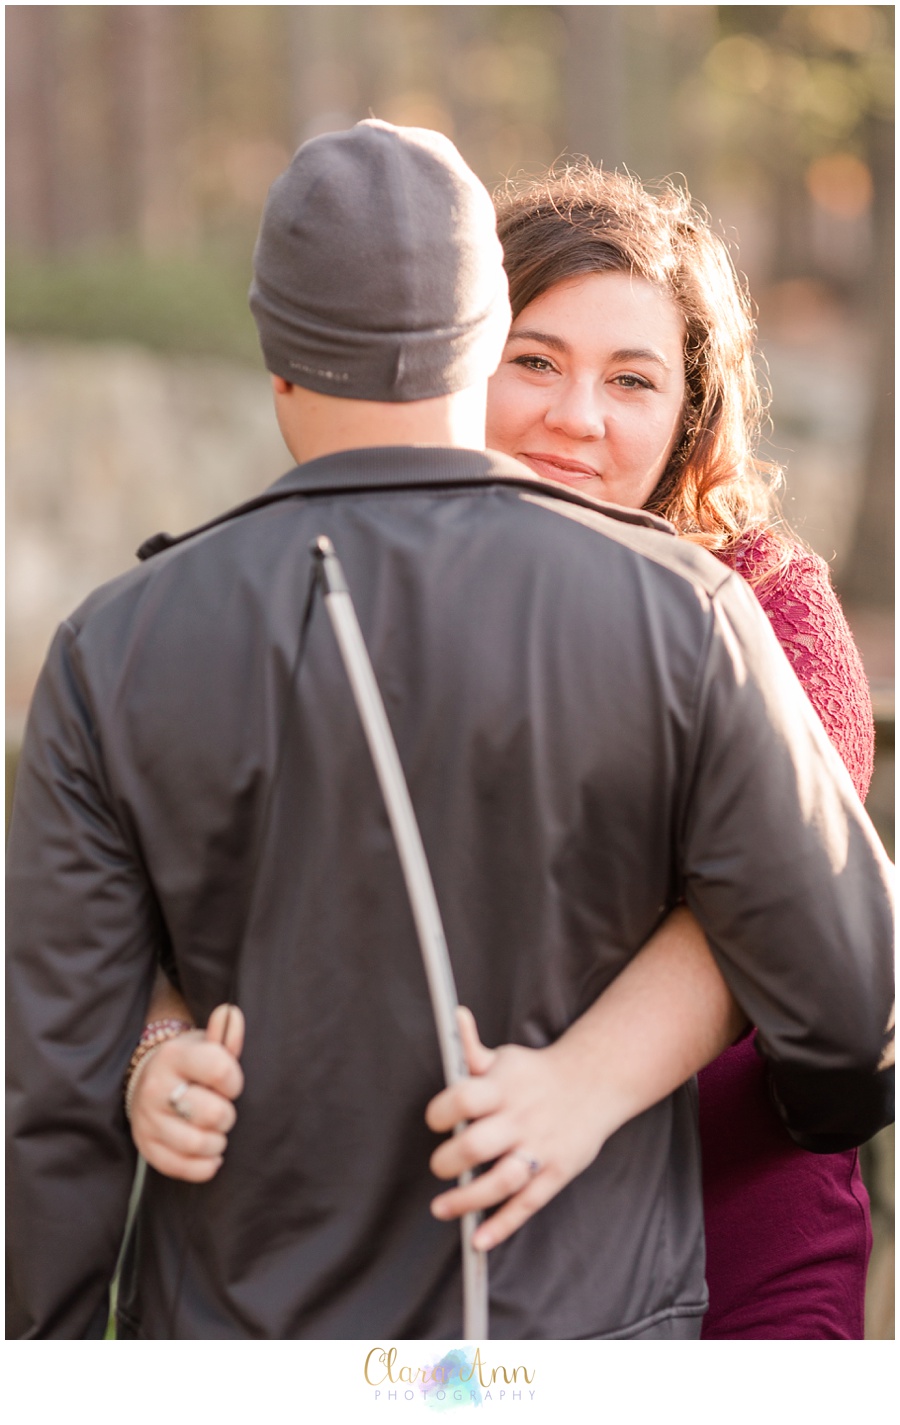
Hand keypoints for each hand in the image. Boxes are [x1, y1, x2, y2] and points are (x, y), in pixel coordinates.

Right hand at [129, 1004, 244, 1181]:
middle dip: (227, 1114)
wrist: (147, 1082)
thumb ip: (226, 1036)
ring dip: (217, 1142)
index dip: (234, 1081)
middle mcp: (156, 1088)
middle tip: (221, 1110)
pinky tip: (209, 1153)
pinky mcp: (146, 1147)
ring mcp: (148, 1120)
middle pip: (213, 1113)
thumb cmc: (188, 1064)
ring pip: (200, 1144)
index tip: (228, 1083)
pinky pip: (183, 1168)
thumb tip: (232, 1014)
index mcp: (174, 1057)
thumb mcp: (205, 1045)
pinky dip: (205, 1165)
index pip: (220, 1070)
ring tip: (215, 1131)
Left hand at [425, 1007, 611, 1250]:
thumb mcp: (505, 1058)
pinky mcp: (555, 1172)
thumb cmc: (536, 1073)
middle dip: (449, 1161)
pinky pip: (527, 1205)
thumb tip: (454, 1017)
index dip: (441, 1112)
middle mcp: (520, 1119)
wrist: (594, 1083)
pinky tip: (479, 1239)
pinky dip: (502, 1225)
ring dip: (467, 1200)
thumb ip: (472, 1050)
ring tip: (442, 1208)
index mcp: (503, 1089)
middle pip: (476, 1146)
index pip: (463, 1099)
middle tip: (440, 1165)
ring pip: (500, 1182)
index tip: (435, 1121)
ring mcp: (539, 1148)